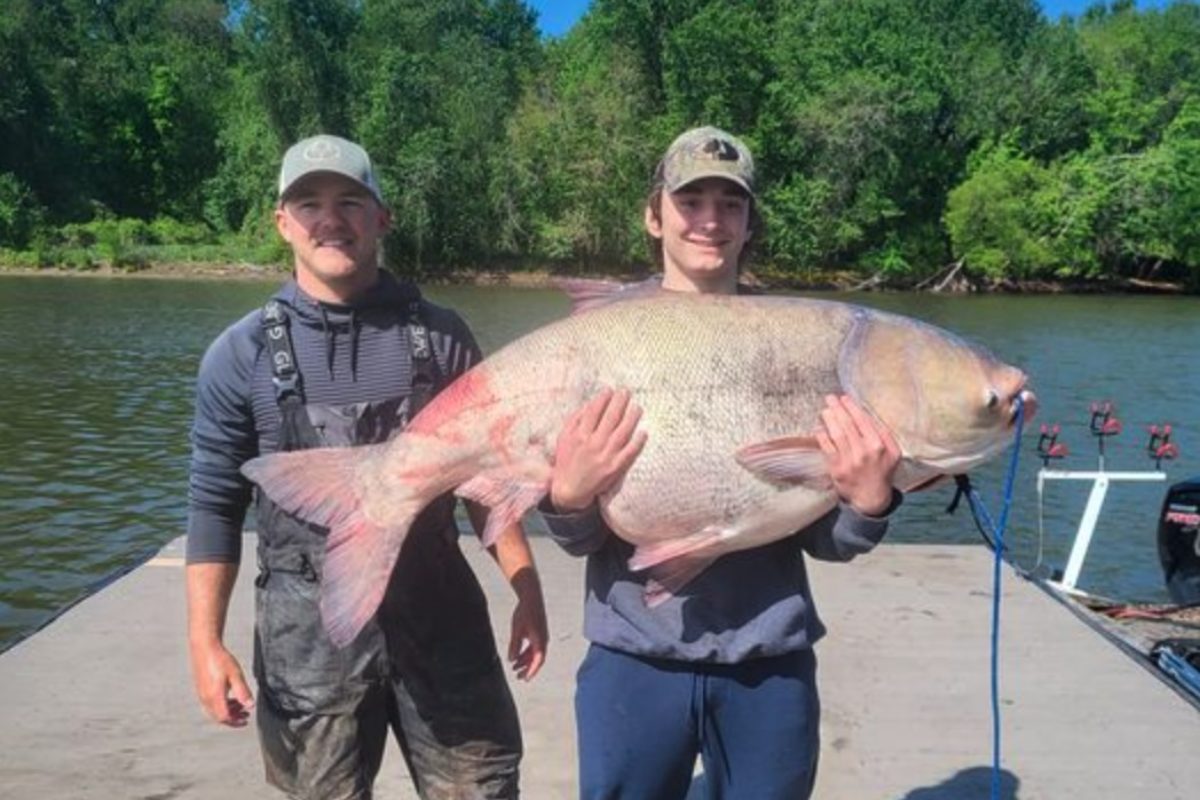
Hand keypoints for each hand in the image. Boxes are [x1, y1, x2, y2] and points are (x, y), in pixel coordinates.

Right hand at [189, 637, 253, 726]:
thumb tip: (250, 706)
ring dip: (227, 712)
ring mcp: (201, 694)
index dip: (236, 721)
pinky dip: (220, 706)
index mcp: (214, 696)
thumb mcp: (236, 674)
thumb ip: (243, 692)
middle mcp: (205, 698)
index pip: (224, 717)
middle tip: (245, 714)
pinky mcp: (200, 689)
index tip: (246, 719)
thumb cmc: (220, 659)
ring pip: (213, 711)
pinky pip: (210, 705)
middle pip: (218, 717)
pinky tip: (229, 698)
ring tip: (240, 706)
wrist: (203, 647)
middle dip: (233, 718)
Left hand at [506, 567, 547, 680]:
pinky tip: (516, 656)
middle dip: (528, 669)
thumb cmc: (525, 612)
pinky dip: (525, 653)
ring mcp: (541, 637)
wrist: (531, 597)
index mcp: (540, 640)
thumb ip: (515, 645)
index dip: (531, 671)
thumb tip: (512, 659)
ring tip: (514, 668)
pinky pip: (533, 647)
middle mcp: (543, 640)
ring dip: (525, 661)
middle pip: (537, 659)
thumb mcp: (517, 630)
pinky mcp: (538, 633)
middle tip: (518, 677)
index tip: (525, 679)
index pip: (538, 660)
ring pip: (534, 654)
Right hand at [549, 388, 646, 511]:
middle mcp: (593, 443)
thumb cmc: (567, 461)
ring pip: (622, 432)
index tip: (609, 390)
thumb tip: (590, 404)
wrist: (570, 489)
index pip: (594, 411)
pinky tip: (643, 432)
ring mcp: (606, 455)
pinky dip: (637, 442)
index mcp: (580, 435)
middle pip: (610, 418)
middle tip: (626, 392)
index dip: (603, 398)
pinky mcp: (615, 467)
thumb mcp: (564, 438)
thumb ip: (575, 420)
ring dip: (631, 417)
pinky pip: (629, 452)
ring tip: (637, 407)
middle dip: (619, 402)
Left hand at [815, 394, 900, 516]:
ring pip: (836, 434)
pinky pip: (827, 448)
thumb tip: (869, 415)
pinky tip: (819, 427)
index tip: (844, 398)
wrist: (871, 498)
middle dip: (837, 408)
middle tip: (830, 398)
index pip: (862, 420)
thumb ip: (885, 434)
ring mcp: (848, 461)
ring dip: (828, 419)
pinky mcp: (836, 469)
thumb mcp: (894, 452)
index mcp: (878, 445)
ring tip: (825, 410)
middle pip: (846, 425)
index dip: (851, 407)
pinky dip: (821, 436)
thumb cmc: (883, 471)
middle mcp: (863, 452)